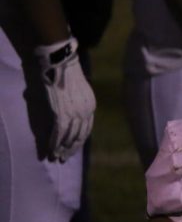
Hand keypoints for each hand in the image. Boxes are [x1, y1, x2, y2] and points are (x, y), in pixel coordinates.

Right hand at [34, 37, 94, 160]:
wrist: (61, 63)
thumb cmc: (66, 72)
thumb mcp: (77, 89)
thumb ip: (75, 101)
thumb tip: (67, 109)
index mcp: (91, 106)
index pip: (87, 128)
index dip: (79, 140)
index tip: (73, 147)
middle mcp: (85, 112)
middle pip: (80, 136)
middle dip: (71, 148)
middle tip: (64, 158)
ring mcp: (74, 114)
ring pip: (69, 137)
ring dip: (62, 149)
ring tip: (57, 157)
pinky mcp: (61, 113)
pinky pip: (59, 133)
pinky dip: (54, 143)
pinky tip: (51, 150)